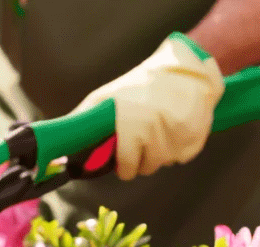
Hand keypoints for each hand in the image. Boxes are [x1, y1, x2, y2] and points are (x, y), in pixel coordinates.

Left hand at [71, 33, 224, 180]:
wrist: (183, 65)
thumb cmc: (139, 83)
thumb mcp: (106, 97)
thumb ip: (84, 120)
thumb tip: (61, 148)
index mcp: (133, 125)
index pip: (128, 166)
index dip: (125, 168)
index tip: (124, 166)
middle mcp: (158, 131)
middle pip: (148, 166)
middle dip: (142, 160)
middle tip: (141, 147)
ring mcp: (181, 133)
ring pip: (167, 162)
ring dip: (161, 155)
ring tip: (157, 137)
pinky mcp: (199, 132)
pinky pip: (185, 155)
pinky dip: (179, 149)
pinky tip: (174, 133)